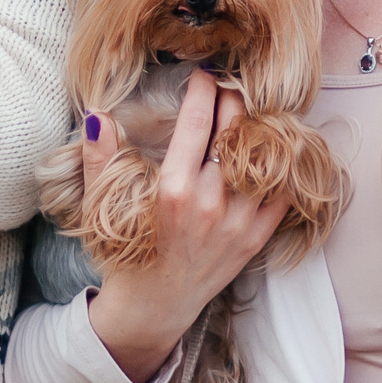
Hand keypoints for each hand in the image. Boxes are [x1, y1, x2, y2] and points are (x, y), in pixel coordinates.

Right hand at [85, 71, 292, 382]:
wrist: (152, 309)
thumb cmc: (125, 253)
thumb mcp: (102, 204)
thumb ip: (100, 157)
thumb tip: (98, 113)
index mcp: (171, 190)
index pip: (198, 121)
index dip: (204, 88)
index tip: (204, 73)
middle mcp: (210, 204)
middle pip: (235, 130)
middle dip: (234, 98)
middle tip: (230, 84)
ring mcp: (239, 222)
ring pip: (263, 156)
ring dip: (259, 128)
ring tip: (251, 111)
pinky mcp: (256, 238)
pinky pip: (282, 191)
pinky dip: (280, 165)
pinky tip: (271, 148)